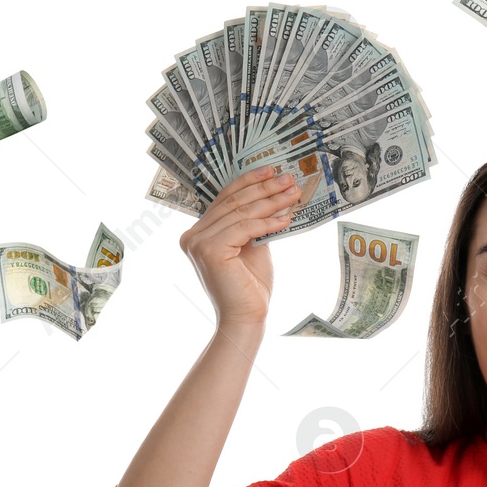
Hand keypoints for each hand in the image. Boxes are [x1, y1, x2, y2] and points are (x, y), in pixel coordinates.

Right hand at [179, 166, 300, 328]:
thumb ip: (252, 222)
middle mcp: (192, 235)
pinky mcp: (210, 250)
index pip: (225, 199)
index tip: (271, 170)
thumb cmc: (250, 284)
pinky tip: (286, 218)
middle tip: (288, 178)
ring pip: (241, 212)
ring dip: (271, 201)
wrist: (247, 316)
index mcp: (198, 232)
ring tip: (293, 194)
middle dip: (264, 188)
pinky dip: (268, 221)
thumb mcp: (252, 245)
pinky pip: (244, 227)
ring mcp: (198, 242)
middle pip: (233, 202)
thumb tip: (273, 194)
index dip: (249, 182)